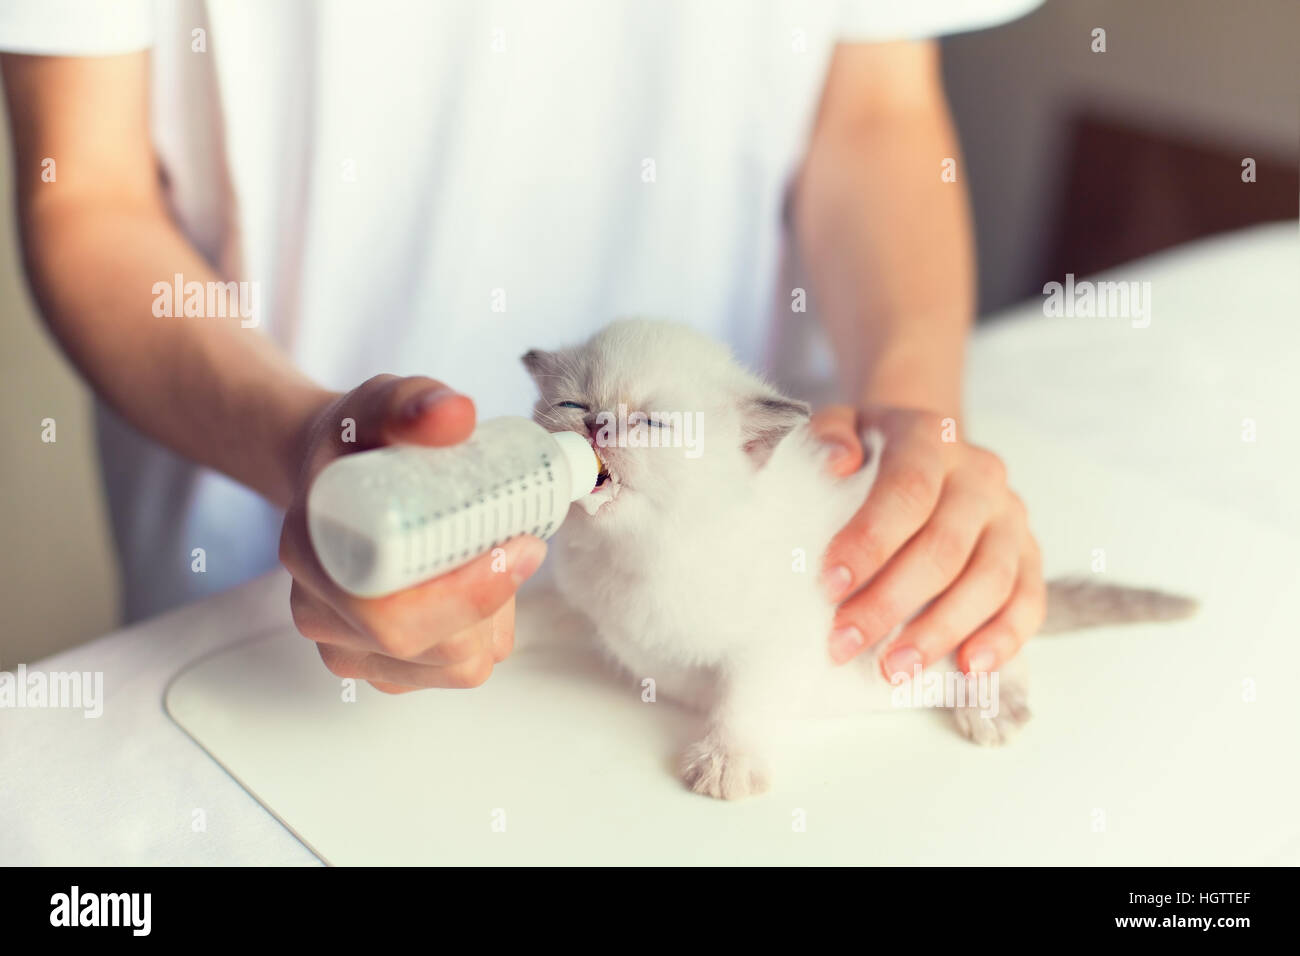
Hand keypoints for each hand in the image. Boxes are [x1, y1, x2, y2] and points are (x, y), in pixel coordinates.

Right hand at [278, 375, 546, 692]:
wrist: (337, 475)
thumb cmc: (361, 443)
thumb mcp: (380, 405)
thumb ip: (412, 402)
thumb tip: (455, 413)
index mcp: (313, 556)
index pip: (391, 615)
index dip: (467, 595)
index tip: (519, 546)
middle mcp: (321, 615)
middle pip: (433, 650)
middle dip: (493, 602)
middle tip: (522, 545)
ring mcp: (351, 650)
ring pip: (456, 665)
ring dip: (493, 616)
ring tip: (488, 554)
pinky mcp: (384, 668)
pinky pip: (457, 668)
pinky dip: (485, 631)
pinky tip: (478, 584)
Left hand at [811, 405, 1044, 677]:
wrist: (922, 448)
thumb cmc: (868, 450)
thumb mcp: (838, 427)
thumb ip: (825, 437)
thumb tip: (836, 463)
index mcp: (931, 439)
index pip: (907, 491)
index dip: (870, 541)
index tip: (830, 587)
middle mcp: (980, 475)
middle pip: (943, 547)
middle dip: (889, 603)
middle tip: (844, 642)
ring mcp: (1011, 516)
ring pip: (989, 581)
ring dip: (939, 632)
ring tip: (893, 669)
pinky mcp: (1030, 554)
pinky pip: (1028, 601)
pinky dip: (1003, 638)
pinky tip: (969, 668)